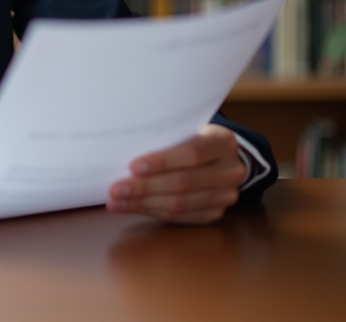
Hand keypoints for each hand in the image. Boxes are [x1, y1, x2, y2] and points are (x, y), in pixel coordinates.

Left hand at [107, 124, 246, 223]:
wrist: (220, 156)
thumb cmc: (193, 137)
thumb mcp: (187, 128)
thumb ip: (167, 137)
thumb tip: (124, 148)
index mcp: (223, 142)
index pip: (192, 154)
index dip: (163, 162)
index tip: (132, 166)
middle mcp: (230, 170)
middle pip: (184, 183)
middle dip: (145, 188)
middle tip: (116, 190)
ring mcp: (225, 195)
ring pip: (181, 204)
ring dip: (144, 204)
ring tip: (117, 202)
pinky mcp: (215, 212)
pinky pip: (181, 217)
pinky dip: (153, 212)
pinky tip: (132, 208)